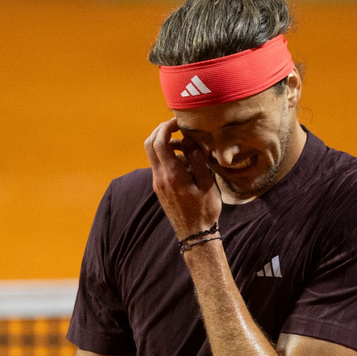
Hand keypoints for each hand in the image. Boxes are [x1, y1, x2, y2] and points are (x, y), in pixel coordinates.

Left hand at [144, 118, 221, 239]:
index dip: (166, 126)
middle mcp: (159, 177)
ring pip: (153, 154)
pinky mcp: (159, 187)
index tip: (179, 122)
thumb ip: (196, 159)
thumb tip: (187, 140)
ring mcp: (157, 183)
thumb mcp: (207, 183)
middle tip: (176, 126)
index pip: (160, 142)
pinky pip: (159, 164)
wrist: (194, 234)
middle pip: (149, 144)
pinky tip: (184, 160)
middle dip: (160, 130)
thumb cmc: (205, 209)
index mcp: (172, 175)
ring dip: (165, 143)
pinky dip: (167, 155)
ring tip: (186, 145)